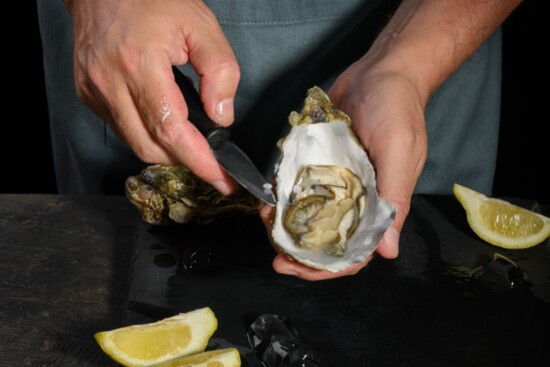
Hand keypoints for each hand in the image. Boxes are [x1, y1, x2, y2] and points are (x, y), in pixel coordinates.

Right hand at [66, 0, 239, 193]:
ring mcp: (95, 90)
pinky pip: (121, 127)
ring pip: (134, 142)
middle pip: (150, 147)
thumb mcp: (201, 25)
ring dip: (166, 149)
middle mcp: (111, 83)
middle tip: (211, 162)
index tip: (221, 179)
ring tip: (190, 141)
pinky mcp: (87, 93)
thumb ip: (220, 71)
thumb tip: (221, 117)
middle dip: (185, 161)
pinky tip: (161, 120)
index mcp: (140, 64)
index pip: (171, 130)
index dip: (199, 161)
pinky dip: (146, 133)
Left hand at [261, 60, 426, 280]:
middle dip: (300, 252)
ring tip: (265, 222)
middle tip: (274, 255)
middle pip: (326, 238)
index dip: (328, 267)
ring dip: (286, 224)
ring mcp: (335, 179)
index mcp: (379, 204)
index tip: (297, 269)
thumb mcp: (400, 152)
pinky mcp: (319, 160)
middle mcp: (356, 197)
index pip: (354, 250)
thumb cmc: (397, 109)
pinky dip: (283, 194)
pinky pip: (298, 184)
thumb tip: (388, 251)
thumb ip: (394, 198)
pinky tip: (268, 197)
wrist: (381, 69)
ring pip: (308, 214)